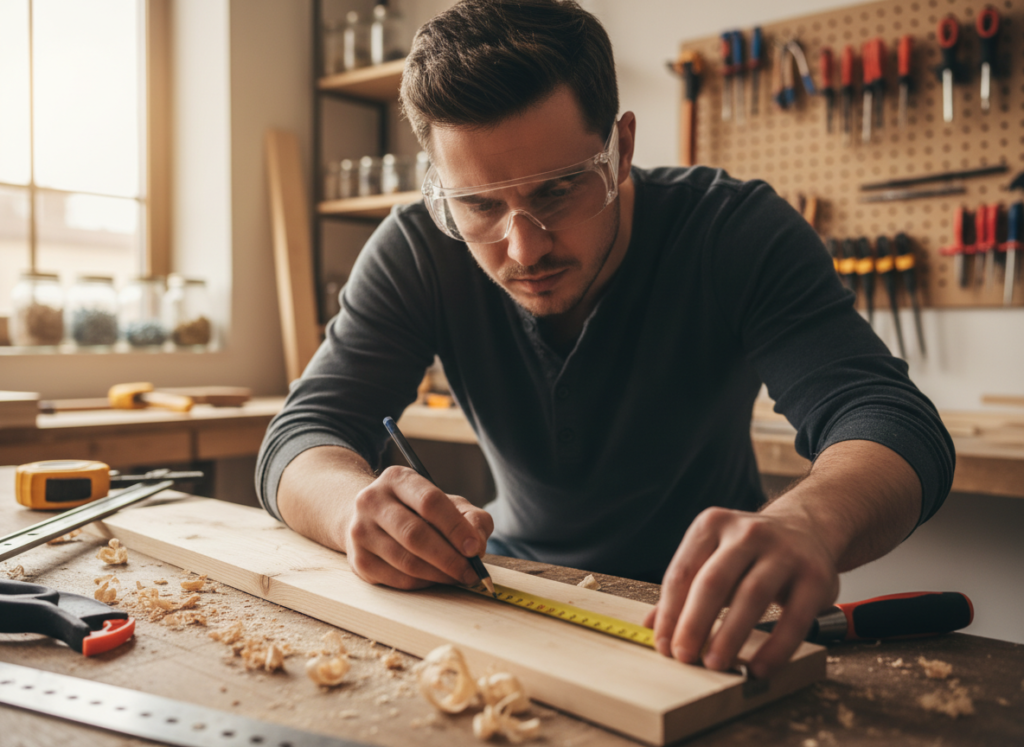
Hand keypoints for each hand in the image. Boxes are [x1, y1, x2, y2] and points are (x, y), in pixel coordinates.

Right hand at [345, 465, 493, 590]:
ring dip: (438, 574)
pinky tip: (435, 579)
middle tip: (471, 572)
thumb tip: (477, 546)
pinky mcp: (359, 560)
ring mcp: (361, 531)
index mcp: (397, 479)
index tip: (474, 548)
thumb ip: (471, 518)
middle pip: (415, 534)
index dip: (456, 528)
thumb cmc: (418, 511)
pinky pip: (397, 579)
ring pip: (406, 561)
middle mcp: (372, 501)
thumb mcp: (447, 503)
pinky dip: (422, 583)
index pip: (430, 502)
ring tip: (458, 576)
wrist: (370, 518)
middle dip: (449, 558)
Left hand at [642, 506, 838, 678]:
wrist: (807, 528)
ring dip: (729, 635)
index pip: (683, 572)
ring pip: (751, 596)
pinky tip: (759, 668)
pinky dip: (775, 648)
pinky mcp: (815, 576)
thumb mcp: (713, 556)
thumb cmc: (750, 551)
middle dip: (694, 623)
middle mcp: (747, 533)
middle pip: (713, 582)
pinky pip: (794, 618)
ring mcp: (784, 552)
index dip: (670, 612)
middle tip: (684, 656)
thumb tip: (652, 626)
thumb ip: (684, 588)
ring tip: (715, 664)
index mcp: (713, 524)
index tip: (663, 645)